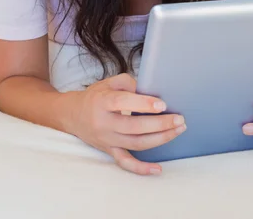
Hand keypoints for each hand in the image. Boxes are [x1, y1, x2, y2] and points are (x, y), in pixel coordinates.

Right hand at [70, 73, 185, 175]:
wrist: (73, 115)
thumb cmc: (96, 96)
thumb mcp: (108, 82)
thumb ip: (129, 83)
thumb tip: (150, 92)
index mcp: (102, 102)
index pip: (123, 103)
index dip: (143, 104)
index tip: (163, 104)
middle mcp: (103, 123)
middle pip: (134, 127)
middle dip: (160, 124)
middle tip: (179, 119)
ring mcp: (107, 140)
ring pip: (135, 144)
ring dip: (159, 139)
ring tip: (178, 130)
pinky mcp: (109, 151)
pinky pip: (125, 163)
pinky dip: (141, 168)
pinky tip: (158, 169)